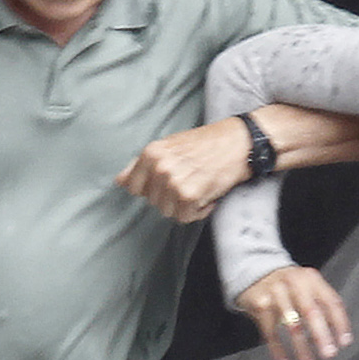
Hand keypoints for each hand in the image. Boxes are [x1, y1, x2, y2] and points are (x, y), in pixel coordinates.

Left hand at [116, 119, 254, 222]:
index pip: (132, 187)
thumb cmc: (205, 144)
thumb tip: (120, 181)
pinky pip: (185, 217)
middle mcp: (159, 167)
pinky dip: (199, 210)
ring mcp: (173, 182)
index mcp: (150, 153)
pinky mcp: (189, 196)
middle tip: (190, 180)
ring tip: (199, 186)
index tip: (165, 183)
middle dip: (170, 196)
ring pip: (168, 211)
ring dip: (184, 205)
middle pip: (152, 201)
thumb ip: (143, 164)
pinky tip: (207, 194)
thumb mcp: (169, 146)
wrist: (238, 142)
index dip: (150, 189)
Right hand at [236, 265, 352, 359]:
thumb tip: (338, 333)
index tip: (344, 342)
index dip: (340, 323)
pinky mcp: (261, 304)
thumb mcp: (307, 286)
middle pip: (311, 311)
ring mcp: (276, 293)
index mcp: (312, 279)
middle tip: (328, 354)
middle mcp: (294, 283)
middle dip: (320, 335)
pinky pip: (271, 331)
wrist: (254, 273)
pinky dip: (277, 349)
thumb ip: (322, 305)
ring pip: (291, 324)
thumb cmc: (288, 286)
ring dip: (300, 348)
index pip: (331, 302)